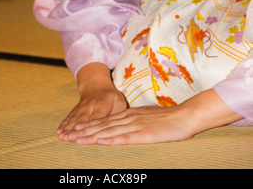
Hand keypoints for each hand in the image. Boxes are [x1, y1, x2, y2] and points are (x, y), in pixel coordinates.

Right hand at [56, 63, 127, 140]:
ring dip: (67, 128)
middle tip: (68, 138)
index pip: (97, 117)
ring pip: (74, 119)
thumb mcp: (119, 101)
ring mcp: (81, 108)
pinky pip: (69, 117)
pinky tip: (58, 131)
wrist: (95, 85)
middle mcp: (90, 106)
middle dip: (75, 130)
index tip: (84, 133)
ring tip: (62, 136)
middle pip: (83, 120)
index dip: (91, 125)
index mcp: (102, 104)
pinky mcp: (75, 110)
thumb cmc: (111, 97)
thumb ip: (118, 113)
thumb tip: (118, 125)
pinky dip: (63, 124)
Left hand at [63, 104, 193, 144]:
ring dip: (92, 135)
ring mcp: (135, 125)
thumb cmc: (169, 119)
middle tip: (69, 135)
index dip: (90, 125)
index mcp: (130, 114)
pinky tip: (99, 141)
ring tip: (77, 139)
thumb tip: (126, 125)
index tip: (77, 128)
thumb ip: (135, 120)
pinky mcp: (143, 134)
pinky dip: (110, 139)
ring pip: (109, 131)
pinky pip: (123, 137)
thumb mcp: (148, 117)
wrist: (185, 116)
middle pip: (103, 125)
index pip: (106, 120)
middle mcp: (129, 118)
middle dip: (85, 130)